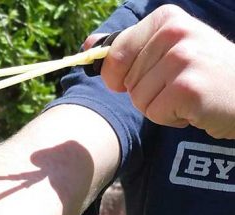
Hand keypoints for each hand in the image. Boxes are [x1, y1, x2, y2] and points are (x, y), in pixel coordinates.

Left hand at [86, 5, 234, 138]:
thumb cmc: (204, 73)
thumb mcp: (168, 49)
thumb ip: (128, 47)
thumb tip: (87, 47)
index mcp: (167, 19)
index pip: (115, 53)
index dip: (121, 75)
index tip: (148, 75)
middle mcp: (176, 32)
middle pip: (127, 80)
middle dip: (148, 92)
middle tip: (181, 85)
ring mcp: (184, 58)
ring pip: (138, 99)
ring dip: (159, 106)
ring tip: (188, 95)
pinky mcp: (188, 87)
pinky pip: (154, 113)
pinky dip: (171, 118)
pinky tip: (194, 107)